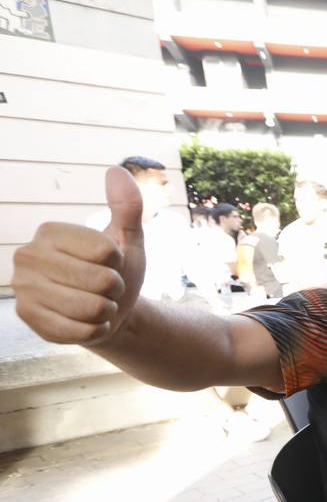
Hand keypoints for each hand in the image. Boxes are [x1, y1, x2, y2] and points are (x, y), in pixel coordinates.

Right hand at [14, 166, 145, 344]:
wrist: (108, 311)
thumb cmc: (116, 271)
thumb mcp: (128, 238)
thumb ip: (127, 207)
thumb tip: (116, 170)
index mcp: (49, 231)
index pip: (106, 252)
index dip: (119, 263)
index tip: (109, 264)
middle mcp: (27, 255)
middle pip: (101, 280)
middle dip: (114, 289)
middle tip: (104, 288)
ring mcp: (23, 288)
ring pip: (92, 307)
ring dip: (106, 311)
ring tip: (97, 304)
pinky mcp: (28, 319)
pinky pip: (80, 331)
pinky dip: (95, 330)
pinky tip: (88, 323)